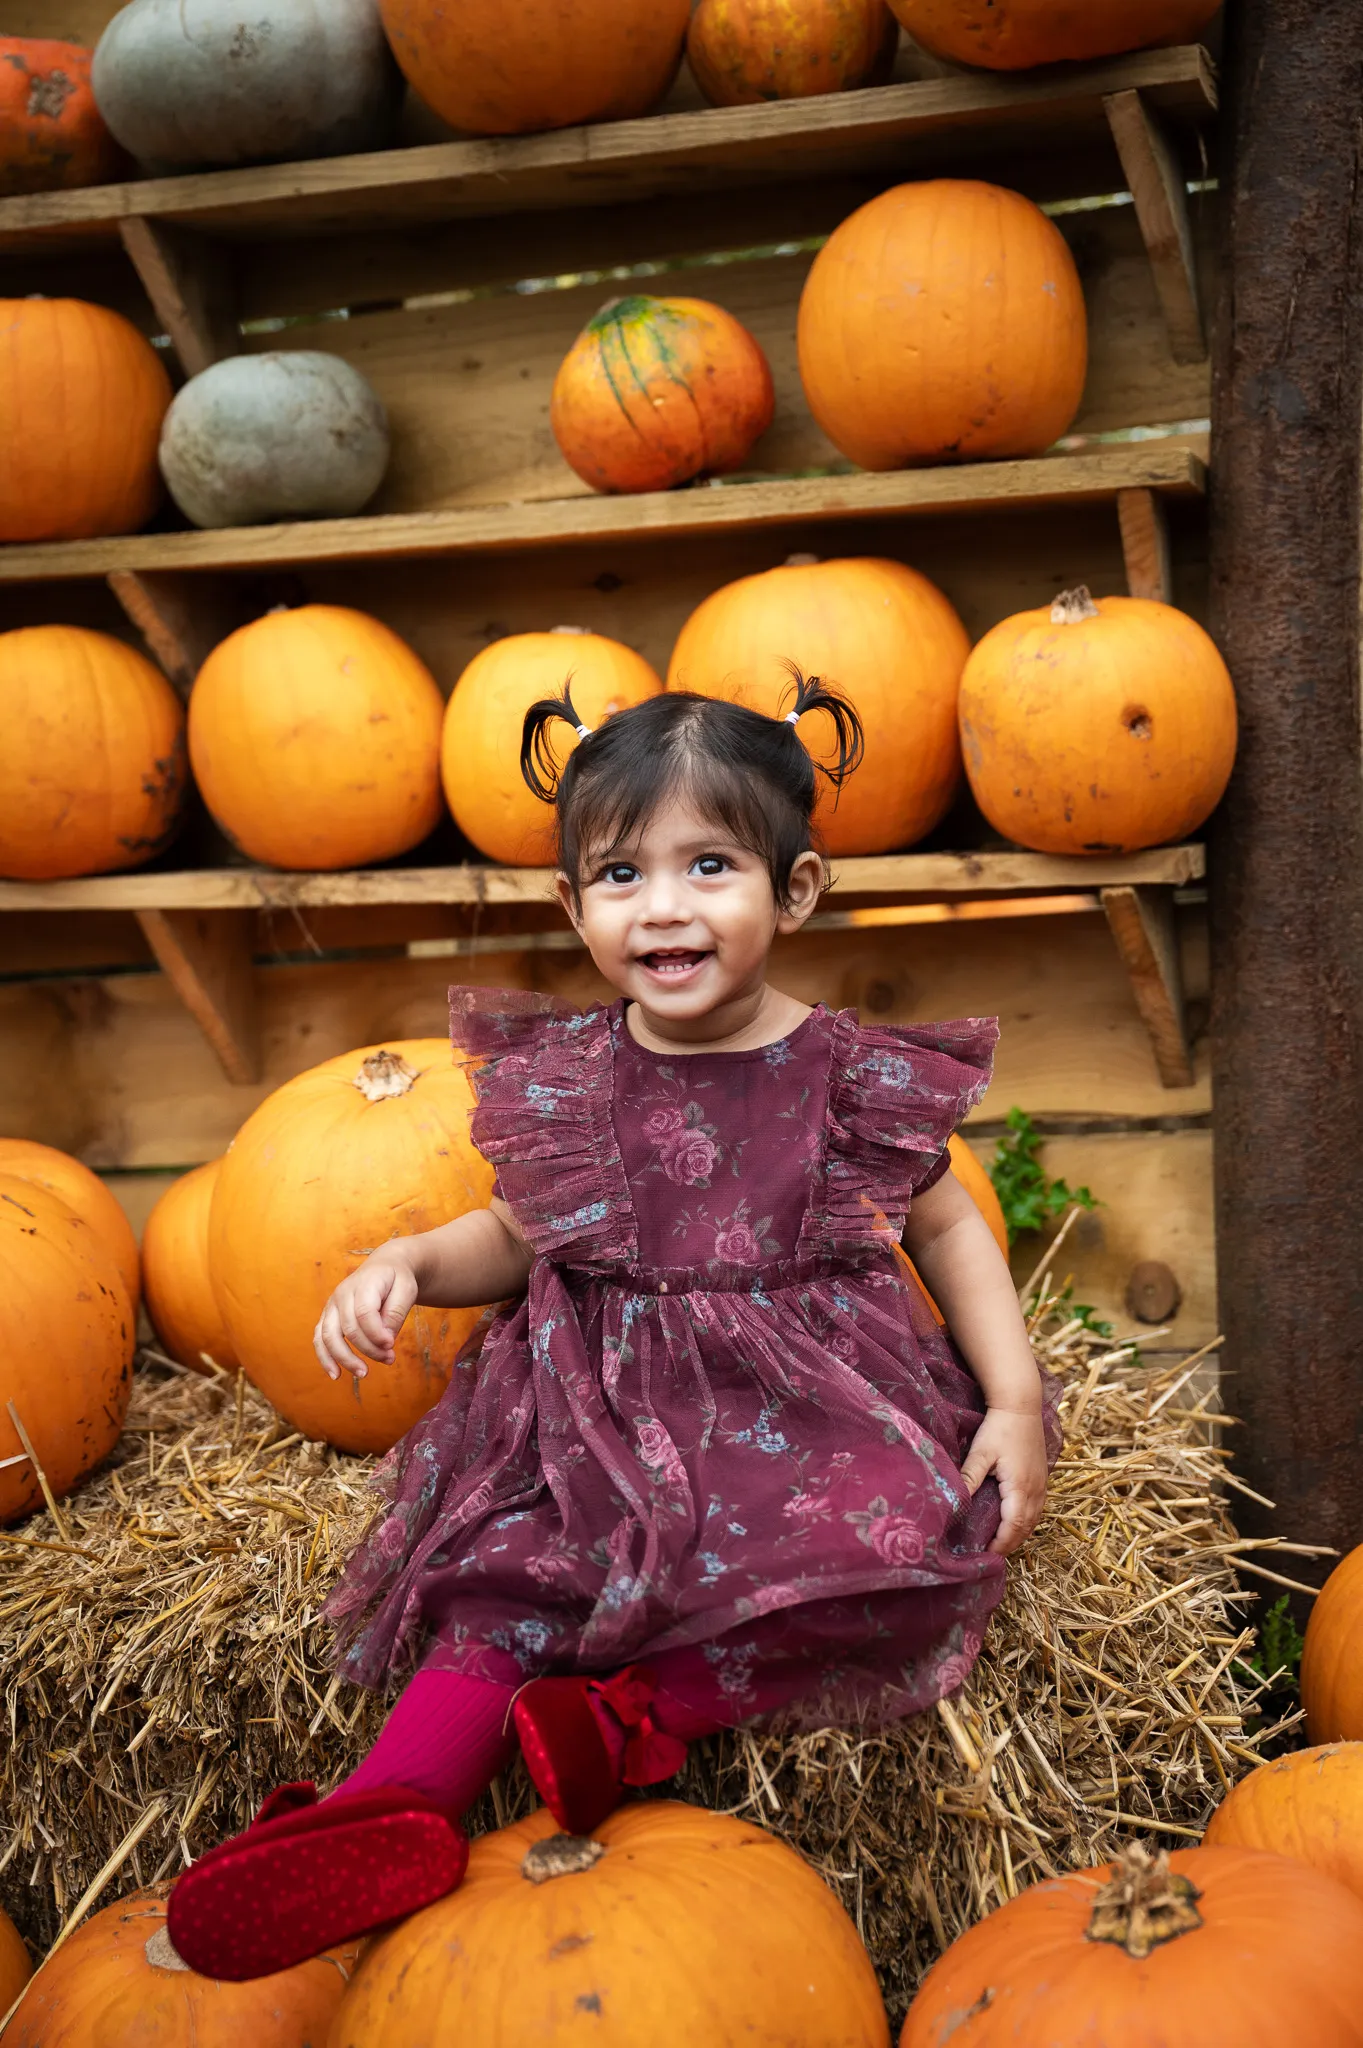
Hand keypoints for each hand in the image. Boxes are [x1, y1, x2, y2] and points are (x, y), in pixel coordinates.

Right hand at [314, 1253, 418, 1381]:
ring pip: (329, 1336)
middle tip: (389, 1359)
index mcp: (364, 1283)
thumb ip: (396, 1312)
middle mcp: (343, 1293)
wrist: (386, 1266)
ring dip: (345, 1358)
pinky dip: (325, 1358)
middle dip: (370, 1349)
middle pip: (349, 1328)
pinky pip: (320, 1339)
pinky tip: (336, 1375)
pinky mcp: (328, 1316)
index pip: (364, 1312)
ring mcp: (332, 1305)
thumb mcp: (407, 1290)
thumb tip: (385, 1340)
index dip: (376, 1334)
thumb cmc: (398, 1280)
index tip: (391, 1346)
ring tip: (363, 1373)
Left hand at [960, 1405, 1047, 1555]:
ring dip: (1018, 1534)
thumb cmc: (999, 1427)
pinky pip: (1037, 1509)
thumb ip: (969, 1477)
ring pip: (1034, 1520)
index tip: (985, 1555)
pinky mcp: (1042, 1477)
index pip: (1013, 1527)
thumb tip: (955, 1501)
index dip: (1001, 1544)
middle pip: (1026, 1528)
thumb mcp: (980, 1452)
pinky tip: (1013, 1523)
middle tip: (989, 1555)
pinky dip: (1026, 1522)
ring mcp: (1042, 1484)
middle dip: (1009, 1544)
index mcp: (1020, 1487)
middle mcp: (1036, 1490)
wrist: (1021, 1405)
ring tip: (999, 1544)